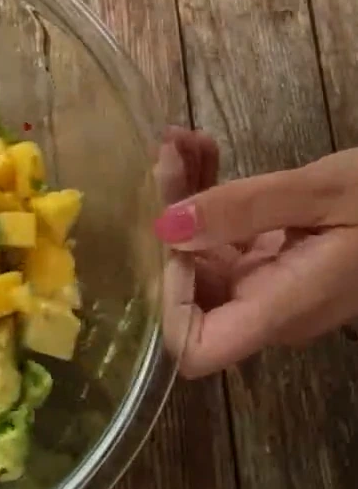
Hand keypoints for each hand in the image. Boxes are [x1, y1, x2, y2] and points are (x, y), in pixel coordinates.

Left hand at [154, 127, 357, 377]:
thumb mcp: (323, 192)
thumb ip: (243, 209)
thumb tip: (165, 228)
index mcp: (283, 307)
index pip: (196, 346)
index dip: (167, 302)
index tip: (167, 237)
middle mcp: (266, 307)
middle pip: (187, 288)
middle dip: (168, 222)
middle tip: (165, 155)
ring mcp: (266, 284)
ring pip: (199, 252)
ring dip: (183, 196)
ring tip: (178, 141)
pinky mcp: (270, 259)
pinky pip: (223, 235)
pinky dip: (208, 195)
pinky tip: (201, 148)